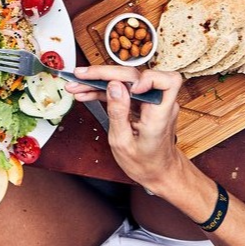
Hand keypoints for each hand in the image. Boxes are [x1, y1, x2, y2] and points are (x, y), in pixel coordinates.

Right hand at [67, 66, 189, 192]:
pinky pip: (124, 89)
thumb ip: (118, 112)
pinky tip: (86, 93)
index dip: (148, 78)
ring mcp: (152, 101)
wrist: (158, 171)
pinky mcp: (143, 102)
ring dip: (99, 81)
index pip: (167, 81)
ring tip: (76, 86)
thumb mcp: (123, 143)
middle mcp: (159, 103)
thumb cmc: (146, 163)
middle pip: (135, 75)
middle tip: (81, 77)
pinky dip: (104, 90)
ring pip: (126, 80)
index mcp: (159, 115)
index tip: (127, 87)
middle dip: (105, 74)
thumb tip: (114, 85)